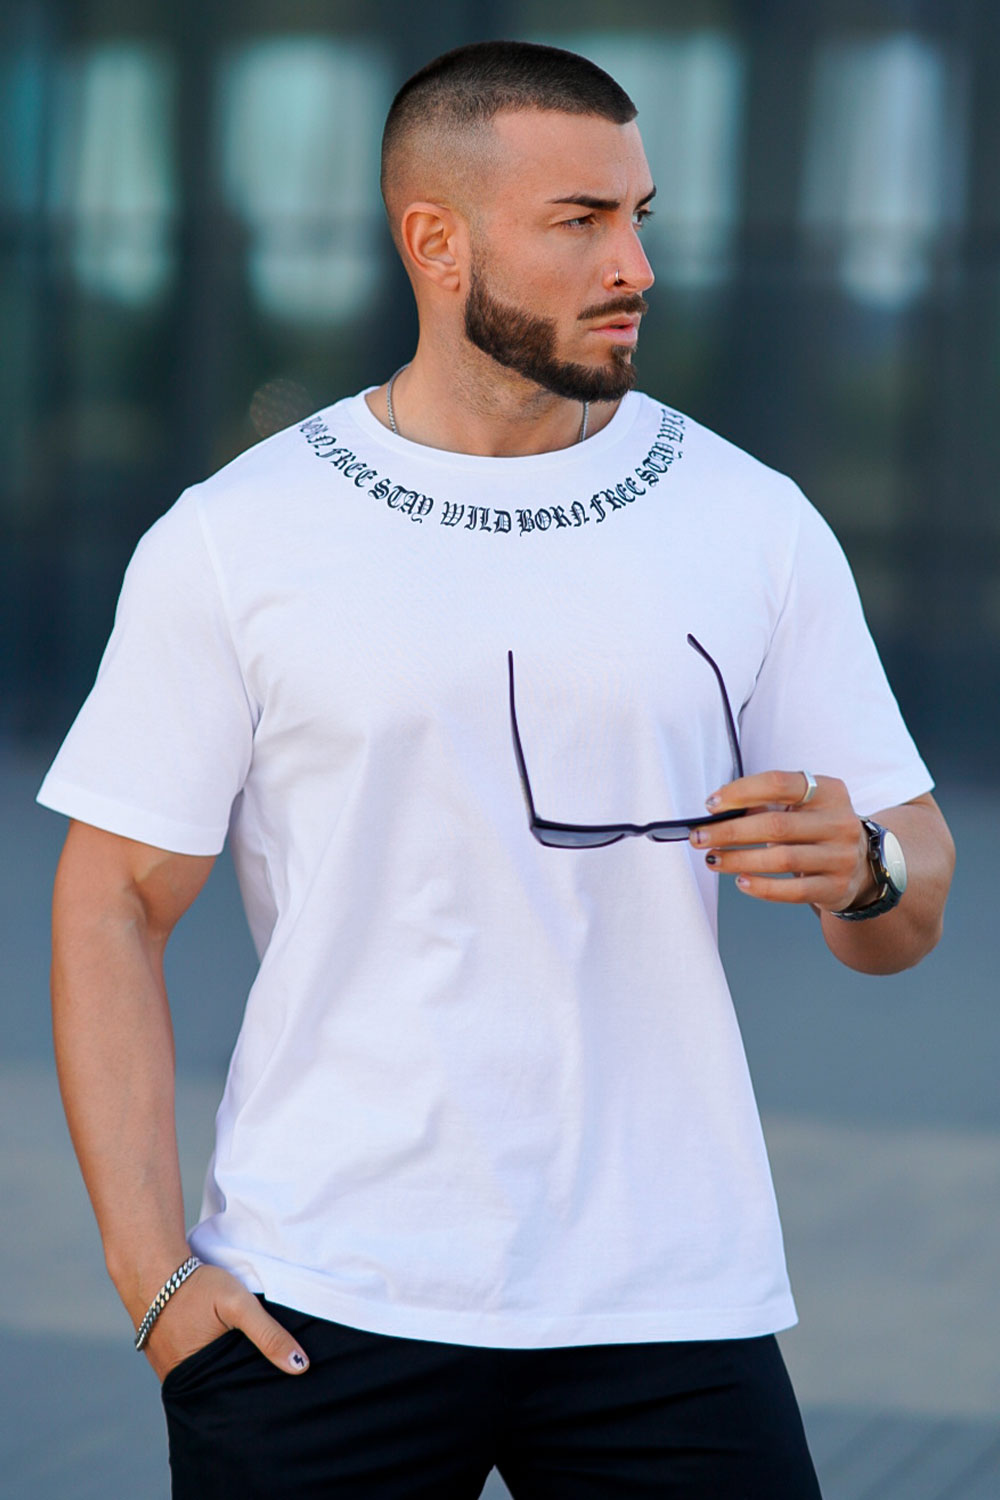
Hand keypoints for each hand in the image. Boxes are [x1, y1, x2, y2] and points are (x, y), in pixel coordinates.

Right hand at [140, 1262, 309, 1382]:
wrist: (152, 1268)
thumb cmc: (196, 1286)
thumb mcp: (238, 1304)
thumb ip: (268, 1334)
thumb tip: (300, 1367)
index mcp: (194, 1379)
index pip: (232, 1401)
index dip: (253, 1397)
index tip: (276, 1396)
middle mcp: (178, 1382)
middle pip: (219, 1393)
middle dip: (240, 1389)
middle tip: (266, 1383)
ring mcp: (168, 1371)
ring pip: (206, 1381)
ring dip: (224, 1375)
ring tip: (249, 1369)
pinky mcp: (165, 1357)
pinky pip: (193, 1369)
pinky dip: (209, 1364)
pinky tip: (224, 1353)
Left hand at [690, 770, 874, 913]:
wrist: (861, 866)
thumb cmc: (817, 830)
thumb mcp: (803, 807)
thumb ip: (767, 804)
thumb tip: (717, 812)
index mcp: (829, 791)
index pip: (779, 783)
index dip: (741, 791)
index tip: (711, 804)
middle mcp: (839, 822)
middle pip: (776, 825)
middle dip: (730, 831)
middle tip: (700, 838)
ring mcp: (841, 857)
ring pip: (781, 859)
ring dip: (739, 859)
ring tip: (713, 859)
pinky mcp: (835, 887)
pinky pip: (792, 891)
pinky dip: (762, 887)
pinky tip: (740, 881)